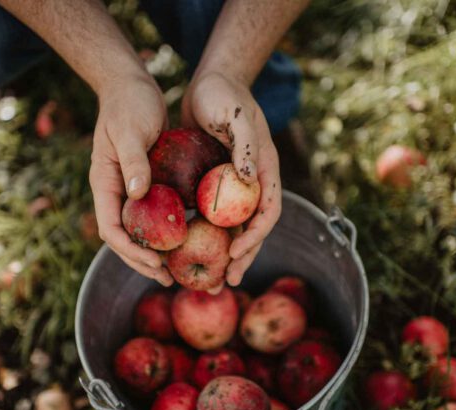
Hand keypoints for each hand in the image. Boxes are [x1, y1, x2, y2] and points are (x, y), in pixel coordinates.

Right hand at [89, 75, 173, 285]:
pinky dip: (167, 232)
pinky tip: (188, 241)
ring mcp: (130, 189)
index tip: (154, 264)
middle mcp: (115, 192)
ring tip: (176, 272)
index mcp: (104, 184)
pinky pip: (155, 215)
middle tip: (169, 279)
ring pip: (140, 231)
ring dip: (155, 253)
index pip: (110, 229)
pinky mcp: (147, 183)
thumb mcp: (130, 130)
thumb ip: (133, 161)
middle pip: (124, 238)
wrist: (131, 85)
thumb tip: (137, 194)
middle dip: (143, 262)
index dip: (130, 251)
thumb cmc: (129, 104)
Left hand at [181, 72, 281, 288]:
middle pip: (251, 229)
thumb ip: (245, 148)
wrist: (209, 80)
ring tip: (210, 280)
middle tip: (225, 282)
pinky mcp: (213, 184)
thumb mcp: (236, 118)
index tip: (235, 254)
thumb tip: (249, 180)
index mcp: (265, 171)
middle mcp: (252, 183)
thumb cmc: (224, 95)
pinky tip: (188, 251)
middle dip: (240, 258)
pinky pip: (210, 215)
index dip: (255, 237)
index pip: (267, 213)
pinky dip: (204, 234)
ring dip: (222, 254)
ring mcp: (233, 185)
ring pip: (231, 228)